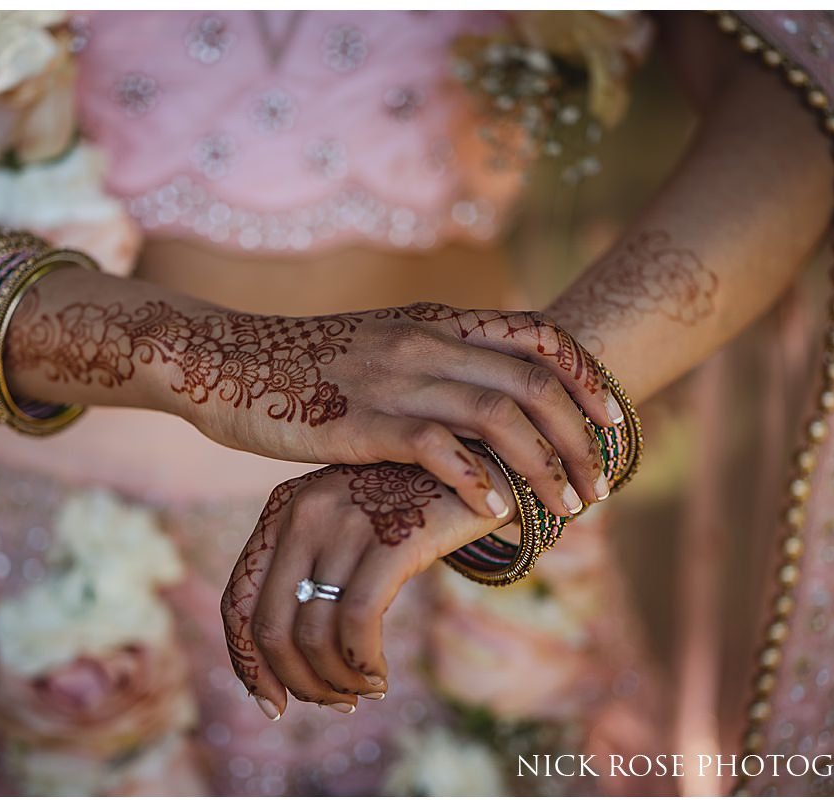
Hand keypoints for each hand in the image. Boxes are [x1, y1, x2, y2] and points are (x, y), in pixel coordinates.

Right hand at [7, 276, 617, 516]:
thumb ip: (431, 363)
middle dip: (580, 437)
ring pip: (498, 414)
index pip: (537, 334)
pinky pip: (436, 447)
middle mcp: (424, 342)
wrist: (218, 359)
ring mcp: (392, 377)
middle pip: (533, 381)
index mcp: (434, 322)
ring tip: (568, 509)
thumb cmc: (300, 366)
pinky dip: (477, 480)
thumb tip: (483, 397)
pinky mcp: (358, 420)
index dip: (585, 376)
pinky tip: (497, 512)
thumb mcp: (378, 348)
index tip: (616, 421)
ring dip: (544, 465)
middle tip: (600, 486)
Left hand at [220, 452, 514, 718]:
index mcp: (281, 510)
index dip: (248, 664)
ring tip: (364, 690)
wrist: (477, 464)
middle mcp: (303, 513)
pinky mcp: (392, 538)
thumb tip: (283, 663)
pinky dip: (363, 664)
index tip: (272, 705)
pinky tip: (379, 676)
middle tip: (333, 703)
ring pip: (314, 635)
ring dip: (337, 682)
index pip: (238, 602)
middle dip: (297, 682)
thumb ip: (310, 573)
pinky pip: (358, 623)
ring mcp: (346, 524)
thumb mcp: (344, 526)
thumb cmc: (406, 507)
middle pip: (271, 628)